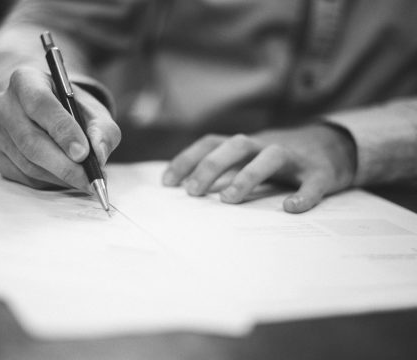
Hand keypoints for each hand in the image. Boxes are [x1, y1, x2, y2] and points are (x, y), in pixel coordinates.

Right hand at [0, 67, 120, 190]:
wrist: (53, 116)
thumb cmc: (75, 112)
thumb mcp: (96, 114)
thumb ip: (103, 131)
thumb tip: (99, 155)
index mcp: (26, 80)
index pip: (40, 105)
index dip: (63, 131)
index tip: (84, 153)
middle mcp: (3, 103)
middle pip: (31, 141)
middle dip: (64, 165)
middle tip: (90, 180)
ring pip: (27, 163)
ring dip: (60, 177)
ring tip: (84, 180)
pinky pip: (21, 176)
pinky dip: (48, 182)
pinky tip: (65, 178)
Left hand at [162, 124, 356, 212]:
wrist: (334, 146)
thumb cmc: (281, 159)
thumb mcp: (251, 158)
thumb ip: (227, 170)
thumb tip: (189, 190)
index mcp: (247, 144)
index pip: (212, 143)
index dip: (188, 159)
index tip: (167, 182)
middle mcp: (267, 145)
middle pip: (236, 145)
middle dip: (211, 165)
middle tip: (192, 192)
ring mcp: (295, 157)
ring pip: (271, 157)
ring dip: (247, 175)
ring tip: (228, 199)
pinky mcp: (321, 172)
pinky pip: (313, 182)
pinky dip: (303, 195)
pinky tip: (291, 208)